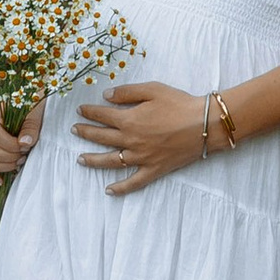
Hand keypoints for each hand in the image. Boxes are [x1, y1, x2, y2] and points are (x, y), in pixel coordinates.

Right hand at [0, 101, 42, 187]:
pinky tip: (0, 181)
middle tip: (25, 155)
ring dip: (4, 166)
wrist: (35, 110)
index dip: (10, 144)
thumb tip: (24, 143)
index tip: (26, 146)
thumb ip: (30, 126)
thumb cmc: (35, 108)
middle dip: (9, 157)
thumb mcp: (35, 112)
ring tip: (21, 161)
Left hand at [71, 80, 209, 194]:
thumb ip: (127, 93)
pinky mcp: (153, 169)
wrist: (204, 124)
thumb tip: (106, 96)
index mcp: (129, 120)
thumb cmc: (179, 103)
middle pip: (102, 137)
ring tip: (80, 159)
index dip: (90, 112)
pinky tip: (109, 190)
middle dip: (86, 133)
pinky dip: (120, 188)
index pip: (102, 116)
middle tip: (75, 130)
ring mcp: (141, 158)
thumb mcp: (152, 89)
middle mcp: (131, 141)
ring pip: (111, 161)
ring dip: (93, 160)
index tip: (80, 110)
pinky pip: (133, 182)